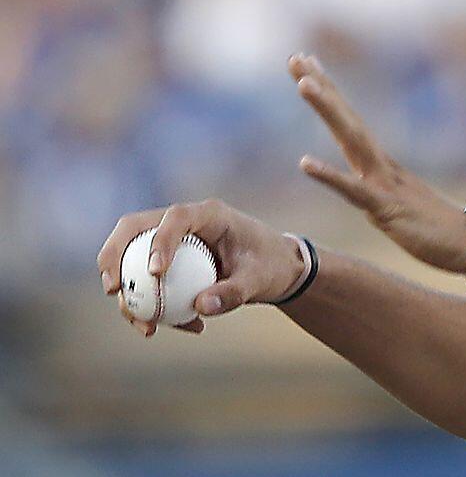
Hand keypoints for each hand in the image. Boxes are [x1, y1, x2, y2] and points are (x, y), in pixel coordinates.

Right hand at [96, 200, 304, 335]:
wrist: (275, 270)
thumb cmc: (271, 266)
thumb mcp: (261, 279)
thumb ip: (235, 292)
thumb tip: (200, 307)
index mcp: (209, 214)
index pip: (175, 217)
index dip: (159, 241)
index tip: (156, 272)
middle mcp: (183, 223)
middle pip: (133, 229)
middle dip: (113, 257)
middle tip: (113, 289)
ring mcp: (170, 242)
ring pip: (130, 259)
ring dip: (129, 294)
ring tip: (148, 328)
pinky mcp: (167, 263)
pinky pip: (146, 284)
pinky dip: (154, 309)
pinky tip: (188, 328)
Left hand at [288, 53, 465, 273]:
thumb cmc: (437, 228)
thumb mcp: (401, 203)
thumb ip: (382, 188)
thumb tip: (366, 180)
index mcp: (381, 164)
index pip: (349, 121)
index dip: (328, 93)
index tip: (307, 65)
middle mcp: (382, 165)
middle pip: (346, 119)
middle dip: (321, 87)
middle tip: (296, 58)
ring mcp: (385, 183)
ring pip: (351, 140)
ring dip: (328, 110)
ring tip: (303, 84)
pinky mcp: (387, 209)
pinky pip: (354, 191)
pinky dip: (329, 175)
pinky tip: (304, 162)